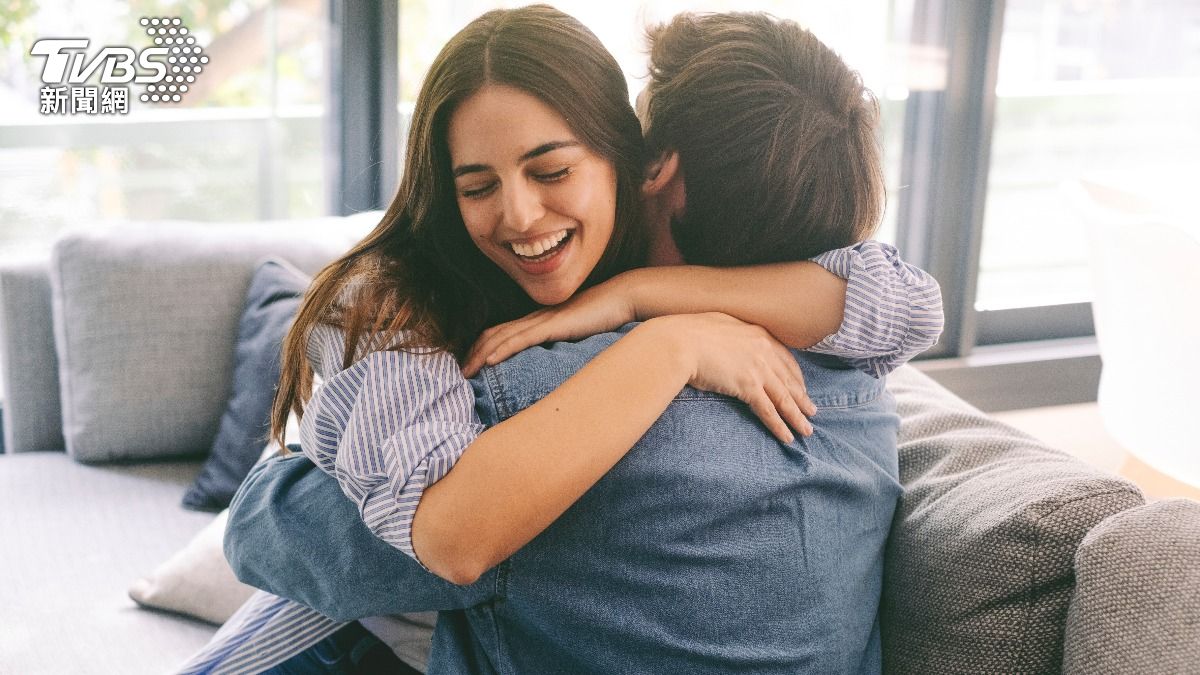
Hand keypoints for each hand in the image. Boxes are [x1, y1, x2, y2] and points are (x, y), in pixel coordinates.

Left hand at [463, 278, 635, 376]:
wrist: (622, 298)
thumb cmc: (605, 316)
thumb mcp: (579, 334)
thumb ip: (565, 345)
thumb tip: (558, 367)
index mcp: (540, 321)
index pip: (503, 333)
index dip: (483, 348)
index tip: (472, 366)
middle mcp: (536, 318)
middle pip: (495, 334)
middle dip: (473, 353)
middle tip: (459, 373)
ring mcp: (543, 320)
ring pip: (502, 337)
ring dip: (480, 354)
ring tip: (465, 371)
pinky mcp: (553, 325)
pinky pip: (522, 338)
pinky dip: (503, 349)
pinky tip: (490, 361)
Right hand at [656, 312, 816, 442]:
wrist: (678, 342)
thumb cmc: (689, 332)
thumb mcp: (717, 324)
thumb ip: (732, 333)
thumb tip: (728, 340)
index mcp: (757, 334)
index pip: (784, 358)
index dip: (795, 376)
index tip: (801, 388)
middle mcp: (763, 350)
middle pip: (789, 379)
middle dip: (802, 398)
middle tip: (812, 412)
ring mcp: (757, 368)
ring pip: (784, 397)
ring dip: (797, 416)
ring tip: (806, 430)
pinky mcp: (747, 386)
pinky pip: (768, 409)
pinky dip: (779, 425)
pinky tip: (787, 436)